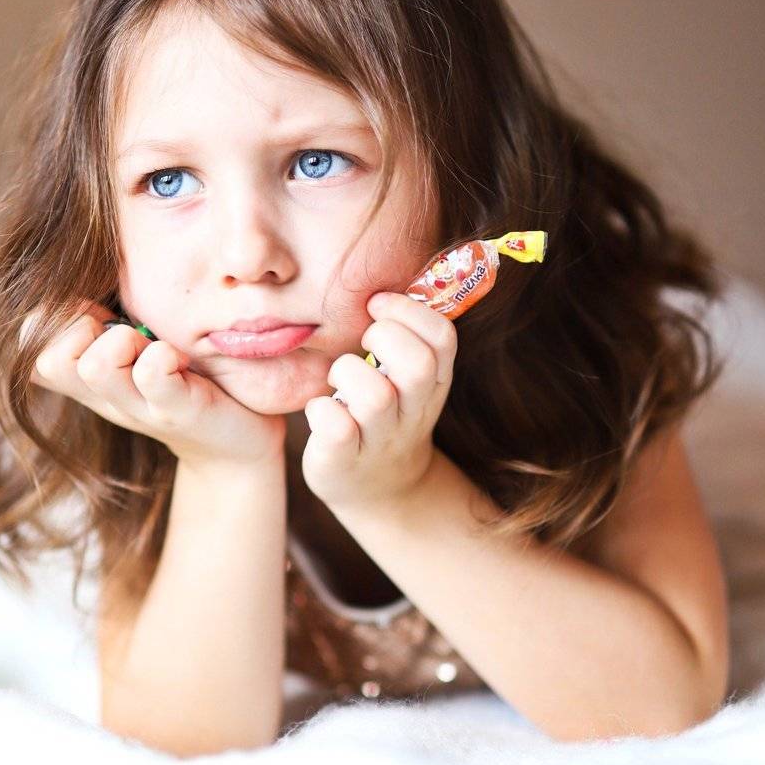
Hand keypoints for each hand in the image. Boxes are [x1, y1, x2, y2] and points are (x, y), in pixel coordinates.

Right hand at [22, 303, 285, 469]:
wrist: (240, 444)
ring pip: (94, 366)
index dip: (59, 317)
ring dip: (125, 342)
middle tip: (129, 335)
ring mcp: (140, 409)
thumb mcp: (141, 349)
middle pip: (49, 360)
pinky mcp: (179, 412)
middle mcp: (107, 398)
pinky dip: (164, 356)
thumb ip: (111, 320)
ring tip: (157, 348)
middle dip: (84, 330)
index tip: (105, 318)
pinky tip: (183, 360)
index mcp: (92, 379)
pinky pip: (151, 375)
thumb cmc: (192, 381)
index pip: (32, 342)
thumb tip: (85, 273)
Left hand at [301, 291, 456, 513]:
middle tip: (363, 342)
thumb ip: (406, 333)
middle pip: (419, 365)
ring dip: (346, 374)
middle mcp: (414, 410)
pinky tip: (321, 410)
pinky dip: (321, 411)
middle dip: (384, 337)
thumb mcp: (410, 378)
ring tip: (339, 381)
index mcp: (433, 382)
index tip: (376, 305)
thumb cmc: (386, 414)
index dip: (409, 311)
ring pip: (375, 396)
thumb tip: (382, 274)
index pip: (443, 336)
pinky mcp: (346, 460)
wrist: (381, 490)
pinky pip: (337, 428)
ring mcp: (382, 438)